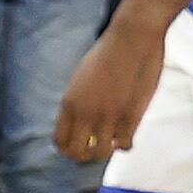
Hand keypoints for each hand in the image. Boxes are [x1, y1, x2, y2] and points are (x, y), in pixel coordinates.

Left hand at [53, 7, 168, 161]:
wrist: (132, 37)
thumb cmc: (109, 51)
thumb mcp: (82, 78)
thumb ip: (79, 101)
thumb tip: (81, 118)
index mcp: (69, 104)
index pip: (60, 141)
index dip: (69, 147)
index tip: (80, 143)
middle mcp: (85, 114)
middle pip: (77, 153)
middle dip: (86, 154)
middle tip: (97, 146)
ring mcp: (108, 116)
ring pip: (100, 153)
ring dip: (106, 151)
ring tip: (113, 142)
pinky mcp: (130, 114)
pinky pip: (124, 144)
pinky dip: (126, 145)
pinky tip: (128, 136)